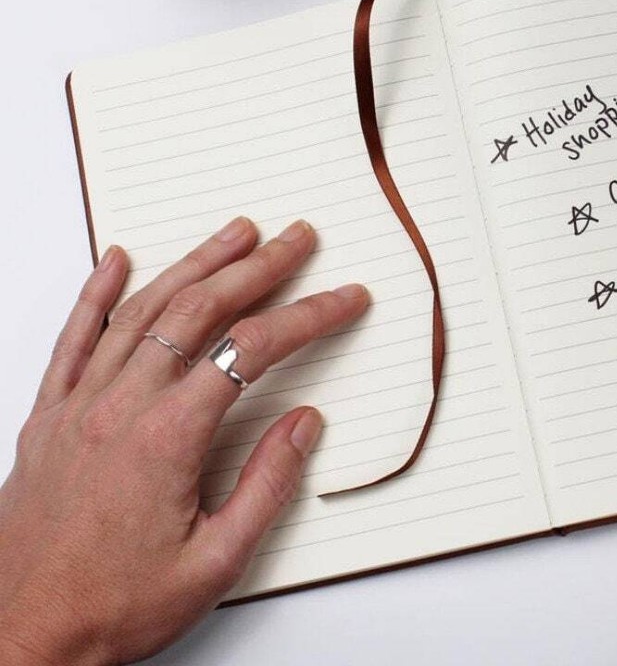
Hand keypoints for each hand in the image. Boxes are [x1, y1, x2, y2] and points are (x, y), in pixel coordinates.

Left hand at [0, 218, 367, 665]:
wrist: (21, 641)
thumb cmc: (113, 610)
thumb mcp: (214, 563)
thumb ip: (267, 485)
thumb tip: (305, 422)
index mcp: (167, 438)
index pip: (252, 349)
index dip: (309, 316)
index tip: (344, 299)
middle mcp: (120, 407)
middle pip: (200, 311)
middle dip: (259, 267)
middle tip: (297, 239)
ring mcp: (79, 407)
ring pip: (142, 311)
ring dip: (194, 263)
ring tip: (234, 232)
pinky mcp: (47, 419)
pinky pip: (73, 339)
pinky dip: (95, 293)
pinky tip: (115, 260)